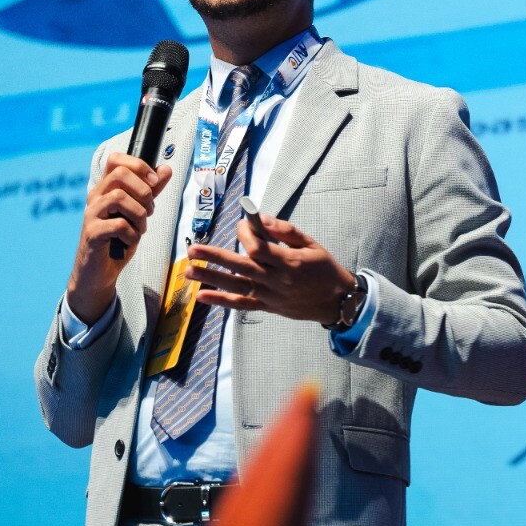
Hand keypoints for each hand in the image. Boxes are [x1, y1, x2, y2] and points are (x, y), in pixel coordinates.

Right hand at [66, 153, 171, 322]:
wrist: (100, 273)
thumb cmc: (117, 241)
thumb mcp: (138, 213)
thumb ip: (151, 191)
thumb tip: (165, 169)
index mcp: (105, 188)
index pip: (116, 160)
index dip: (138, 165)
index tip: (153, 182)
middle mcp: (95, 197)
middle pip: (119, 174)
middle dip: (143, 191)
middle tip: (150, 210)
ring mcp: (91, 214)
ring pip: (119, 197)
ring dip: (139, 214)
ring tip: (140, 228)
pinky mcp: (91, 233)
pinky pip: (118, 224)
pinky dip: (132, 234)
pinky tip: (130, 241)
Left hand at [186, 214, 355, 324]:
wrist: (336, 301)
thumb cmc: (324, 268)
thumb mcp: (312, 244)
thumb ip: (285, 231)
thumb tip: (261, 218)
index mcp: (289, 262)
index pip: (259, 247)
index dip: (246, 233)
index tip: (243, 223)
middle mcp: (276, 280)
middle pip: (241, 267)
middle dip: (215, 258)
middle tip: (193, 250)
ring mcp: (270, 296)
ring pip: (236, 286)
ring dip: (211, 279)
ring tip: (189, 271)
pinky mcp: (267, 307)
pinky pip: (241, 304)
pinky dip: (221, 301)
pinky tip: (202, 296)